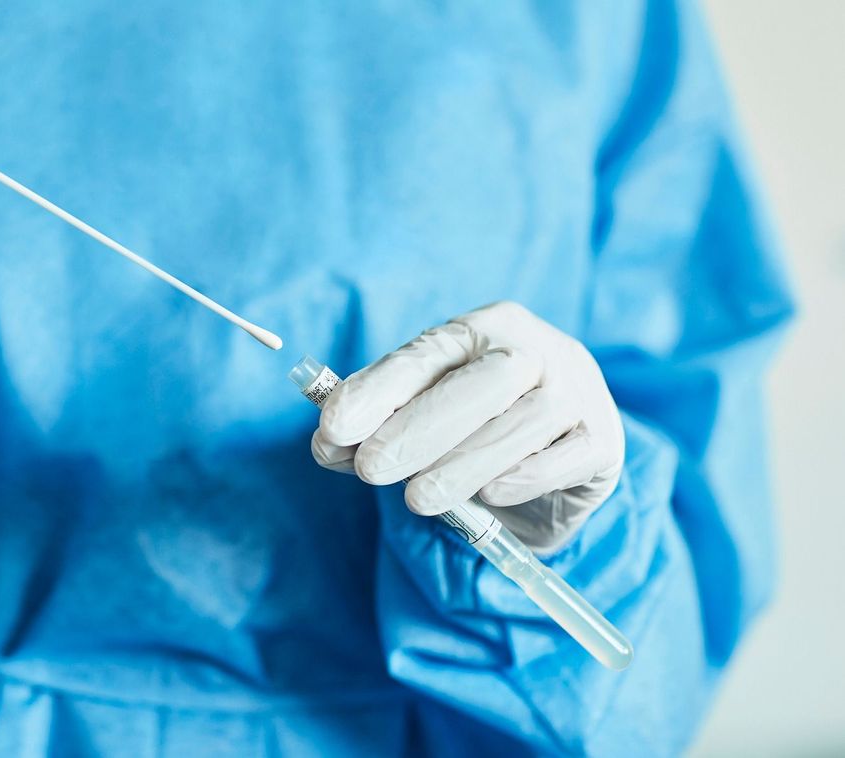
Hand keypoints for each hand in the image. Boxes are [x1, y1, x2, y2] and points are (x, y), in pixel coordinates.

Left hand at [312, 302, 623, 551]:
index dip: (376, 391)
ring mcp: (577, 388)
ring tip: (418, 499)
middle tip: (370, 470)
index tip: (332, 427)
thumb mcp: (418, 423)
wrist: (554, 464)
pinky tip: (490, 495)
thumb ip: (373, 431)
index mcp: (479, 330)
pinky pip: (567, 456)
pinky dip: (525, 476)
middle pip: (481, 382)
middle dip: (418, 428)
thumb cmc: (472, 433)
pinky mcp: (603, 437)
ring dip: (463, 464)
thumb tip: (328, 445)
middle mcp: (535, 347)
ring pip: (525, 421)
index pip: (423, 356)